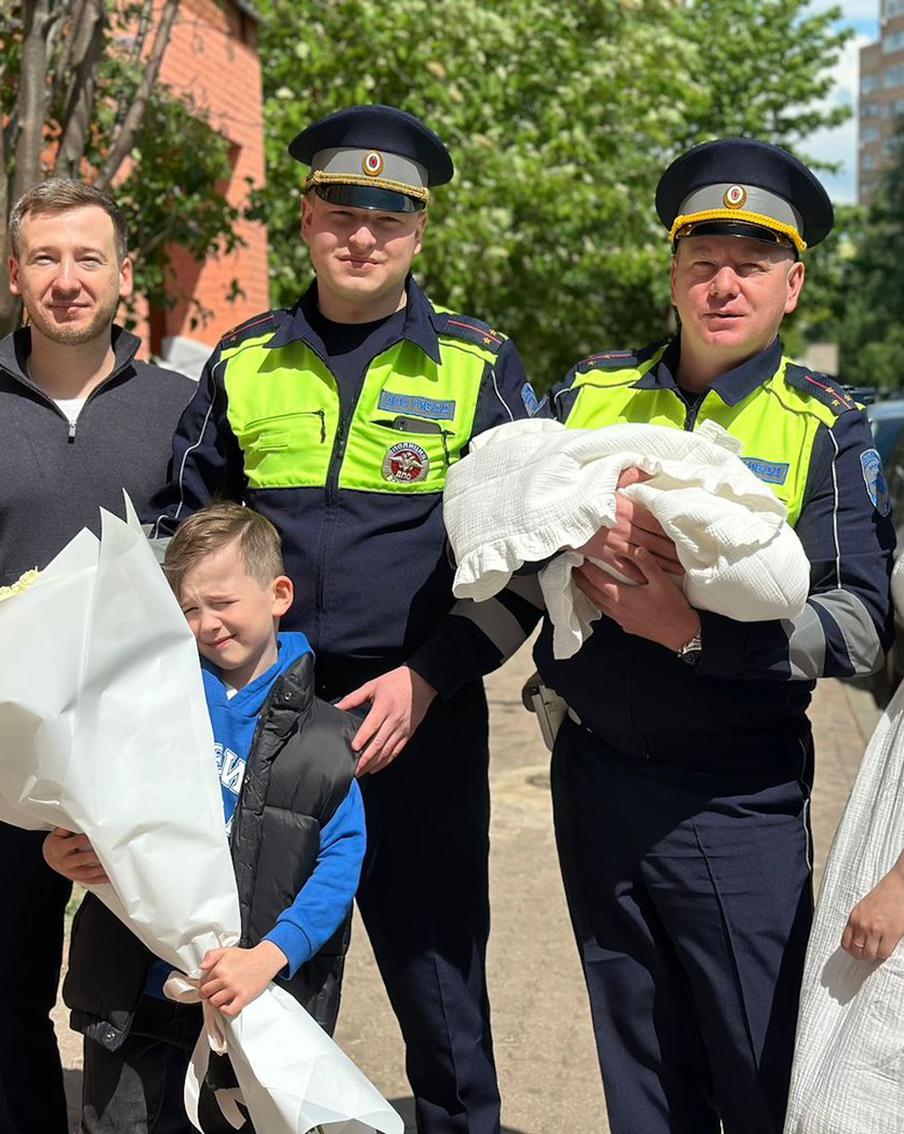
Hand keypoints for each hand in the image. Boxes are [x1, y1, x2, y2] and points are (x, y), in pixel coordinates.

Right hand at [42, 827, 108, 884]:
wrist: (49, 856)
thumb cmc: (58, 841)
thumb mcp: (59, 833)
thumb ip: (69, 827)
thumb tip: (81, 817)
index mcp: (59, 848)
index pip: (73, 843)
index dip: (84, 839)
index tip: (96, 835)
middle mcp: (64, 861)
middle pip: (80, 860)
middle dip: (94, 856)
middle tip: (108, 852)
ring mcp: (70, 872)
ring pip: (86, 873)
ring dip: (99, 871)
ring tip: (111, 867)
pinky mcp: (76, 877)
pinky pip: (88, 880)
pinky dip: (99, 880)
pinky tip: (109, 877)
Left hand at [198, 941, 286, 1017]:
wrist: (264, 961)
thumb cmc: (246, 957)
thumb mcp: (226, 950)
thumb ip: (211, 955)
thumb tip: (202, 966)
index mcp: (220, 969)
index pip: (203, 982)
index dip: (204, 984)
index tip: (208, 984)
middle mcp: (226, 979)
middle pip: (206, 993)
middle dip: (206, 994)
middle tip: (211, 992)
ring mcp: (234, 989)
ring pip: (214, 1002)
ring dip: (214, 1002)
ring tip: (218, 998)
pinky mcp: (243, 997)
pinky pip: (230, 1010)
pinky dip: (225, 1011)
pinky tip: (225, 1006)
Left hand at [337, 665, 436, 775]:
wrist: (421, 683)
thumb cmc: (396, 682)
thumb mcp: (372, 686)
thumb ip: (354, 698)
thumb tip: (338, 707)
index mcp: (384, 707)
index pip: (372, 726)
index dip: (362, 738)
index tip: (353, 748)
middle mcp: (394, 720)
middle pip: (379, 743)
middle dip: (366, 758)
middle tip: (355, 769)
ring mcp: (402, 729)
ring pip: (387, 750)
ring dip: (374, 763)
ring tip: (363, 771)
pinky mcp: (408, 734)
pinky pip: (396, 751)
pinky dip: (386, 761)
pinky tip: (377, 767)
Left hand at [575, 545, 699, 650]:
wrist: (681, 634)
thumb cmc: (672, 608)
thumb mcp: (662, 582)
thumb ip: (648, 564)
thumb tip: (636, 548)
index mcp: (621, 597)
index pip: (597, 579)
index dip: (586, 569)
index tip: (577, 559)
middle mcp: (616, 609)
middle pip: (592, 592)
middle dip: (581, 580)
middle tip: (572, 569)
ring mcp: (620, 619)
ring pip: (598, 603)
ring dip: (588, 592)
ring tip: (581, 583)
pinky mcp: (626, 625)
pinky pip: (607, 612)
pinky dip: (599, 602)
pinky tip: (602, 600)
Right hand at [578, 467, 682, 583]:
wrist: (560, 514)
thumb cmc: (584, 497)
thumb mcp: (608, 481)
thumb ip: (631, 475)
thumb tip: (651, 469)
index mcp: (628, 510)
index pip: (656, 522)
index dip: (673, 531)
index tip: (686, 537)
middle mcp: (625, 528)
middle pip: (655, 541)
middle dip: (673, 551)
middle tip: (689, 559)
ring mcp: (616, 543)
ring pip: (645, 556)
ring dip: (662, 564)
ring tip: (677, 570)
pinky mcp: (605, 554)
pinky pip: (625, 566)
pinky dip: (638, 573)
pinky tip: (649, 578)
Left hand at [842, 859, 903, 961]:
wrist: (899, 886)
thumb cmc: (883, 895)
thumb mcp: (864, 907)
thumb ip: (859, 921)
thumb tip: (858, 939)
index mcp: (854, 917)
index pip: (845, 943)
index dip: (851, 950)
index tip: (857, 951)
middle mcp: (862, 924)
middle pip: (857, 951)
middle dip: (862, 956)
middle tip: (869, 954)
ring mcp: (875, 930)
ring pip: (869, 954)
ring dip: (874, 955)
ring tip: (878, 950)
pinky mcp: (891, 933)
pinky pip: (884, 953)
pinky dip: (885, 954)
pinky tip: (887, 947)